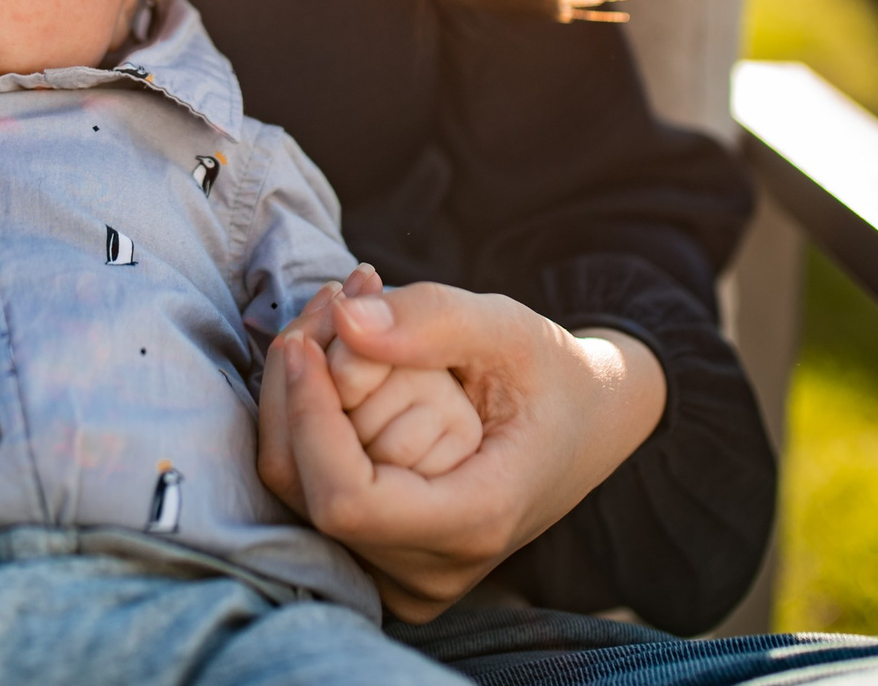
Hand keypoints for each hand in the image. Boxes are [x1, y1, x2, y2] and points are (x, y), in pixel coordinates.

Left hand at [259, 270, 667, 620]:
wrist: (584, 425)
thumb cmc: (551, 375)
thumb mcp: (510, 329)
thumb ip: (432, 319)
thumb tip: (343, 322)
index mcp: (475, 523)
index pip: (346, 500)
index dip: (311, 418)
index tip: (307, 341)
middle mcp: (430, 572)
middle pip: (304, 486)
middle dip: (302, 384)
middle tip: (337, 300)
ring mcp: (400, 577)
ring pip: (293, 485)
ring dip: (298, 391)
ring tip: (344, 315)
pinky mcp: (376, 558)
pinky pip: (305, 488)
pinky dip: (308, 417)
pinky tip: (336, 358)